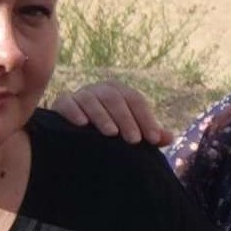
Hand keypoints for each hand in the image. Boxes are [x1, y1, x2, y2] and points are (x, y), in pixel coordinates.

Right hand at [53, 81, 171, 145]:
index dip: (146, 119)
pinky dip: (74, 112)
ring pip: (91, 100)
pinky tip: (82, 124)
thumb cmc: (108, 133)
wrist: (73, 133)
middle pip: (115, 99)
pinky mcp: (61, 102)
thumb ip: (149, 134)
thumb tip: (169, 137)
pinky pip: (67, 103)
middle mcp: (100, 90)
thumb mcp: (129, 133)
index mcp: (119, 92)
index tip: (153, 139)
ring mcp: (80, 94)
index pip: (136, 100)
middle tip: (134, 140)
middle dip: (126, 120)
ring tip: (111, 133)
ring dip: (102, 116)